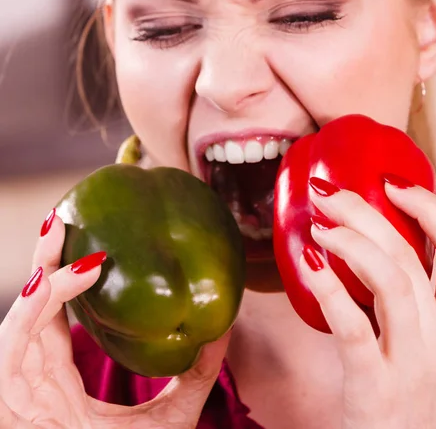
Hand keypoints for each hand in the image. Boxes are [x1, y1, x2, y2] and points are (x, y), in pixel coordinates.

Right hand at [0, 213, 228, 427]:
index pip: (54, 317)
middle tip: (63, 216)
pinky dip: (36, 308)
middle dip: (44, 259)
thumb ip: (194, 374)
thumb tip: (224, 324)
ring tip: (66, 236)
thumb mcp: (172, 417)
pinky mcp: (12, 401)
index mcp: (60, 380)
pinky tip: (61, 281)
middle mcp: (35, 380)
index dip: (64, 277)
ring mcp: (20, 391)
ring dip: (41, 273)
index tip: (87, 240)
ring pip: (21, 317)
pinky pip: (15, 344)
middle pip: (33, 306)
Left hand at [300, 175, 435, 428]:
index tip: (392, 184)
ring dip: (350, 242)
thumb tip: (368, 242)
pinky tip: (309, 267)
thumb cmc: (406, 396)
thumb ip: (409, 300)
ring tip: (318, 228)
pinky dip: (330, 290)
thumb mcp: (424, 343)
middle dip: (368, 213)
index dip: (429, 207)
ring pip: (392, 280)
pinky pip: (355, 329)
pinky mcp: (378, 388)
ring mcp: (414, 363)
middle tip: (330, 195)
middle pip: (412, 255)